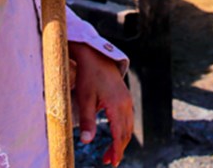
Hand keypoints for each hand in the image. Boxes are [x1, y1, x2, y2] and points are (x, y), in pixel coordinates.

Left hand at [68, 42, 133, 165]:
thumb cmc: (88, 76)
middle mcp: (126, 103)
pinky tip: (114, 135)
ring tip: (110, 153)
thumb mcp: (84, 99)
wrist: (95, 55)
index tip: (112, 163)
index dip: (117, 150)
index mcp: (117, 105)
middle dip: (118, 148)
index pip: (119, 134)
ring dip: (120, 140)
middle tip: (108, 161)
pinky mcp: (125, 97)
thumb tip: (86, 142)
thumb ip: (86, 121)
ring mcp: (127, 100)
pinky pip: (127, 118)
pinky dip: (122, 130)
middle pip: (126, 132)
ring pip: (128, 126)